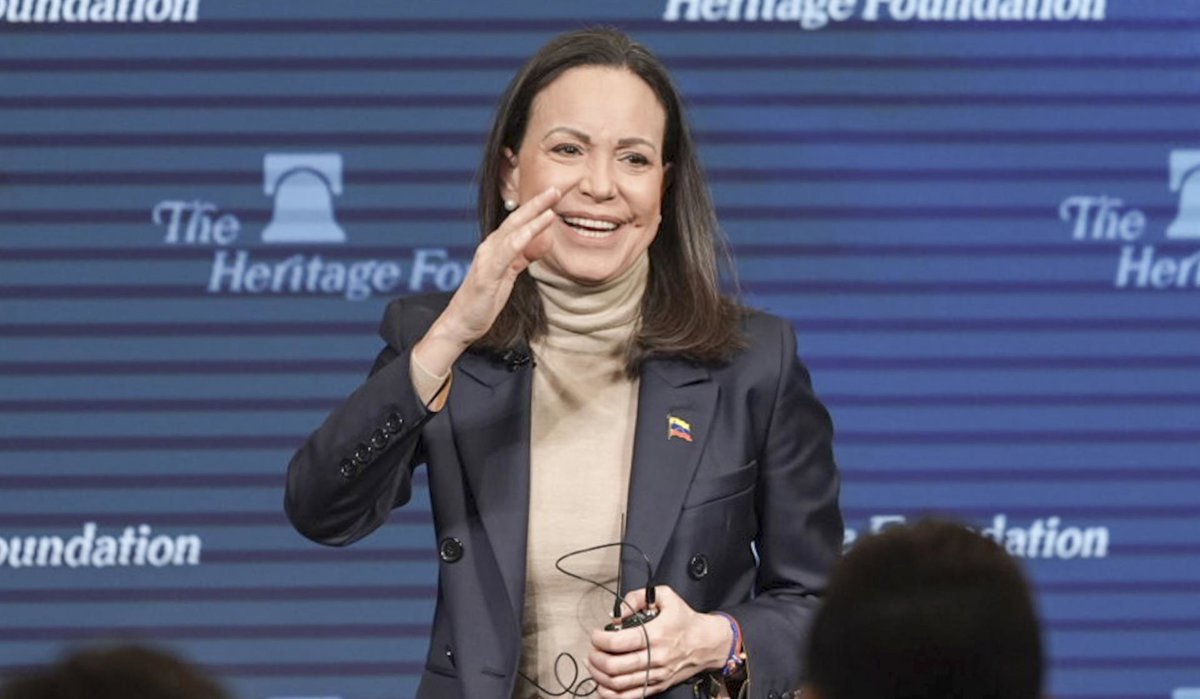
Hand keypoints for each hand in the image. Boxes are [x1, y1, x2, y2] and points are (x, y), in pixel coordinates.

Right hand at [412, 186, 559, 375]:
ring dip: (535, 212)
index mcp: (496, 247)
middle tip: (558, 186)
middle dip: (538, 201)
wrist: (461, 322)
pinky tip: (541, 223)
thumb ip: (523, 257)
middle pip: (517, 218)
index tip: (555, 194)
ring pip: (514, 228)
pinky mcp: (489, 272)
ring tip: (552, 198)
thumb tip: (541, 242)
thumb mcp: (508, 275)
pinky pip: (510, 249)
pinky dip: (527, 234)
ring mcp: (488, 258)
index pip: (519, 222)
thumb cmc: (484, 300)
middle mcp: (490, 246)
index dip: (537, 207)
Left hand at [587, 586, 731, 697]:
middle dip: (596, 658)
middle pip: (614, 666)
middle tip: (593, 650)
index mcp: (655, 635)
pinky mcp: (657, 686)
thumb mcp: (666, 596)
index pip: (618, 642)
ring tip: (593, 664)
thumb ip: (638, 597)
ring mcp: (656, 675)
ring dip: (599, 675)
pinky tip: (602, 684)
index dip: (599, 639)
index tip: (596, 635)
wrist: (707, 643)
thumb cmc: (685, 620)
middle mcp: (655, 658)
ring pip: (618, 684)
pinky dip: (611, 694)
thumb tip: (618, 612)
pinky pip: (629, 697)